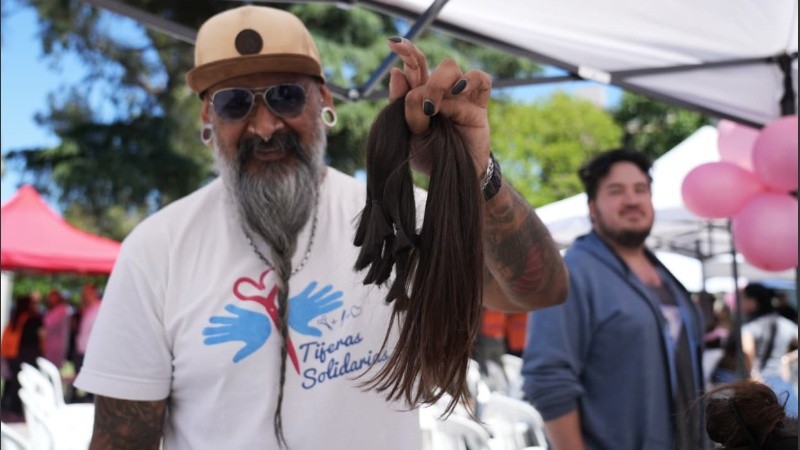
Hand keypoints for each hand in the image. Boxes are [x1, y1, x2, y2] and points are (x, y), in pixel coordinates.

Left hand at [202, 304, 270, 362]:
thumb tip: (234, 359)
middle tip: (203, 332)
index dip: (214, 339)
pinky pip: (238, 311)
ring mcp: (240, 320)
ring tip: (211, 320)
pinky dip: (233, 309)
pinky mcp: (246, 314)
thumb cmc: (262, 337)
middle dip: (214, 331)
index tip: (205, 341)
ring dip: (220, 320)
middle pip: (223, 329)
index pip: (223, 337)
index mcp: (237, 336)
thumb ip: (244, 352)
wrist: (269, 327)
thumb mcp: (253, 346)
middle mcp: (236, 328)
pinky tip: (227, 308)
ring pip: (227, 320)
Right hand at [288, 281, 343, 336]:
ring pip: (317, 295)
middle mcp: (312, 305)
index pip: (326, 308)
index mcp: (314, 313)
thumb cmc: (292, 323)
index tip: (341, 302)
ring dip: (323, 291)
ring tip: (331, 287)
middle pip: (324, 300)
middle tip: (341, 293)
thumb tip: (321, 334)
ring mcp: (306, 301)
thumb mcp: (302, 329)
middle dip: (332, 297)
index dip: (333, 305)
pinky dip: (309, 289)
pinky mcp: (299, 297)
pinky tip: (315, 284)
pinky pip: (305, 292)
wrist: (282, 317)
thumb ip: (311, 330)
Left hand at [387, 37, 492, 176]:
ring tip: (435, 108)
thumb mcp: (407, 136)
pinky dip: (470, 80)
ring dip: (439, 83)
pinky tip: (458, 93)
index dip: (406, 51)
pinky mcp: (478, 106)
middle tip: (423, 107)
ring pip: (451, 68)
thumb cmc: (427, 158)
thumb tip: (395, 71)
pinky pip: (481, 79)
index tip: (393, 44)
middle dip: (422, 77)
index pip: (413, 66)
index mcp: (418, 96)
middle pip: (431, 65)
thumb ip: (400, 106)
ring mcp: (459, 97)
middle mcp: (439, 92)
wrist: (452, 180)